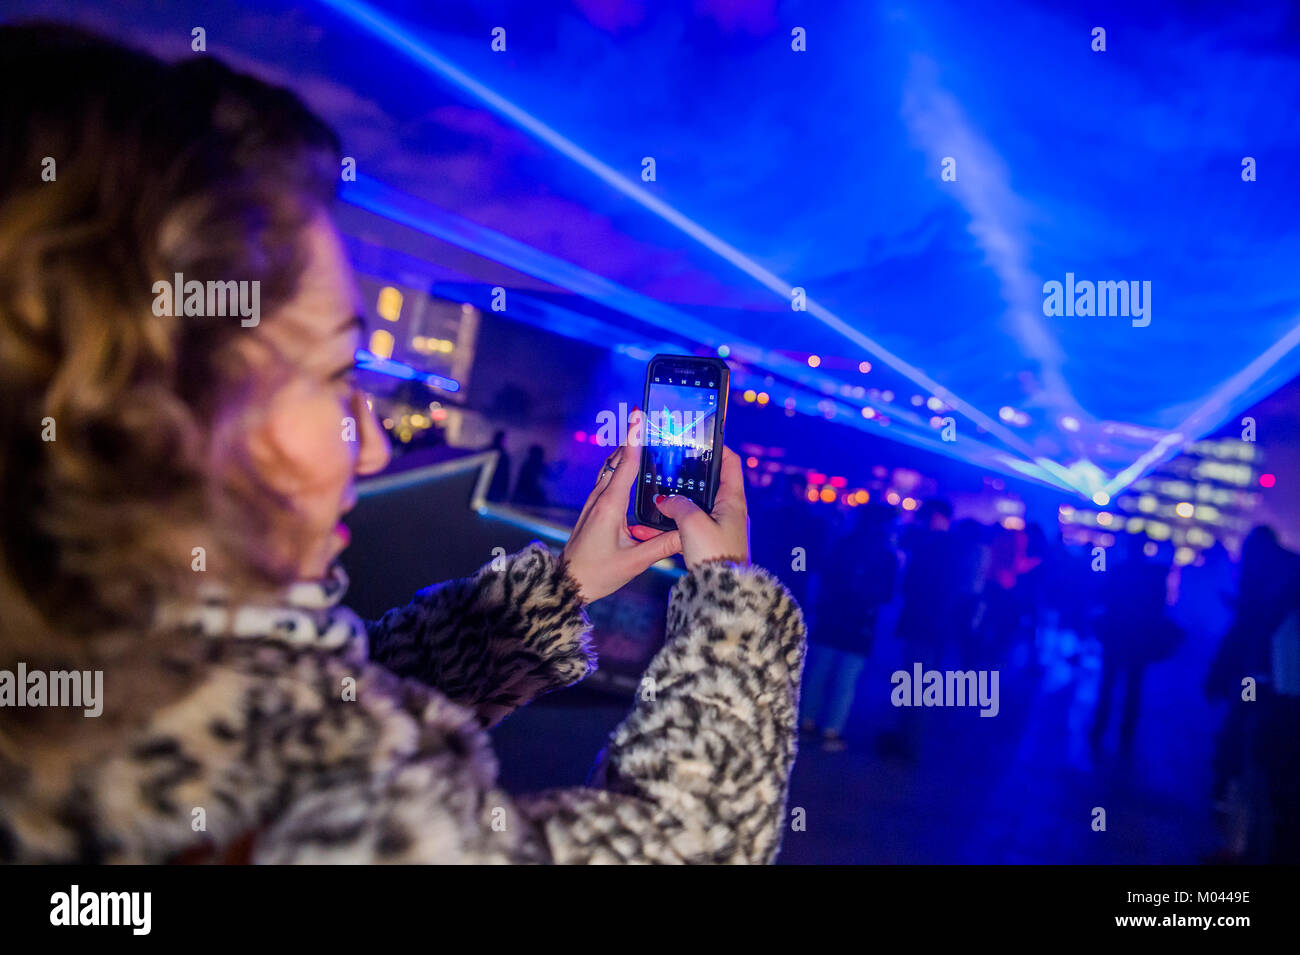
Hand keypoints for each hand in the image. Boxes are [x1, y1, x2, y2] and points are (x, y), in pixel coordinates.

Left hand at [561, 410, 681, 602]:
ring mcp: (594, 502)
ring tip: (645, 435)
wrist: (567, 584)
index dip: (635, 438)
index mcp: (610, 505)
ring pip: (612, 468)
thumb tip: (689, 533)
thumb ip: (663, 546)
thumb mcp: (634, 562)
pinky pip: (609, 480)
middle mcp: (600, 498)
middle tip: (650, 417)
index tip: (639, 414)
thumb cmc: (597, 574)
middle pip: (619, 459)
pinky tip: (632, 469)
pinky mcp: (594, 509)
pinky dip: (622, 467)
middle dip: (634, 437)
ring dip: (628, 450)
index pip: (626, 464)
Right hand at [648, 446, 749, 569]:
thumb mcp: (692, 523)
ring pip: (698, 504)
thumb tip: (664, 500)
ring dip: (680, 499)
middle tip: (672, 464)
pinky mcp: (711, 541)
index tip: (700, 439)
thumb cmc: (714, 555)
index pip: (730, 462)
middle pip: (711, 482)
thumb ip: (677, 505)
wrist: (722, 591)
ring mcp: (721, 526)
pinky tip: (659, 522)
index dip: (717, 447)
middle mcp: (730, 511)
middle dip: (691, 474)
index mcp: (732, 500)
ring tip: (660, 493)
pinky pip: (692, 523)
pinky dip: (677, 519)